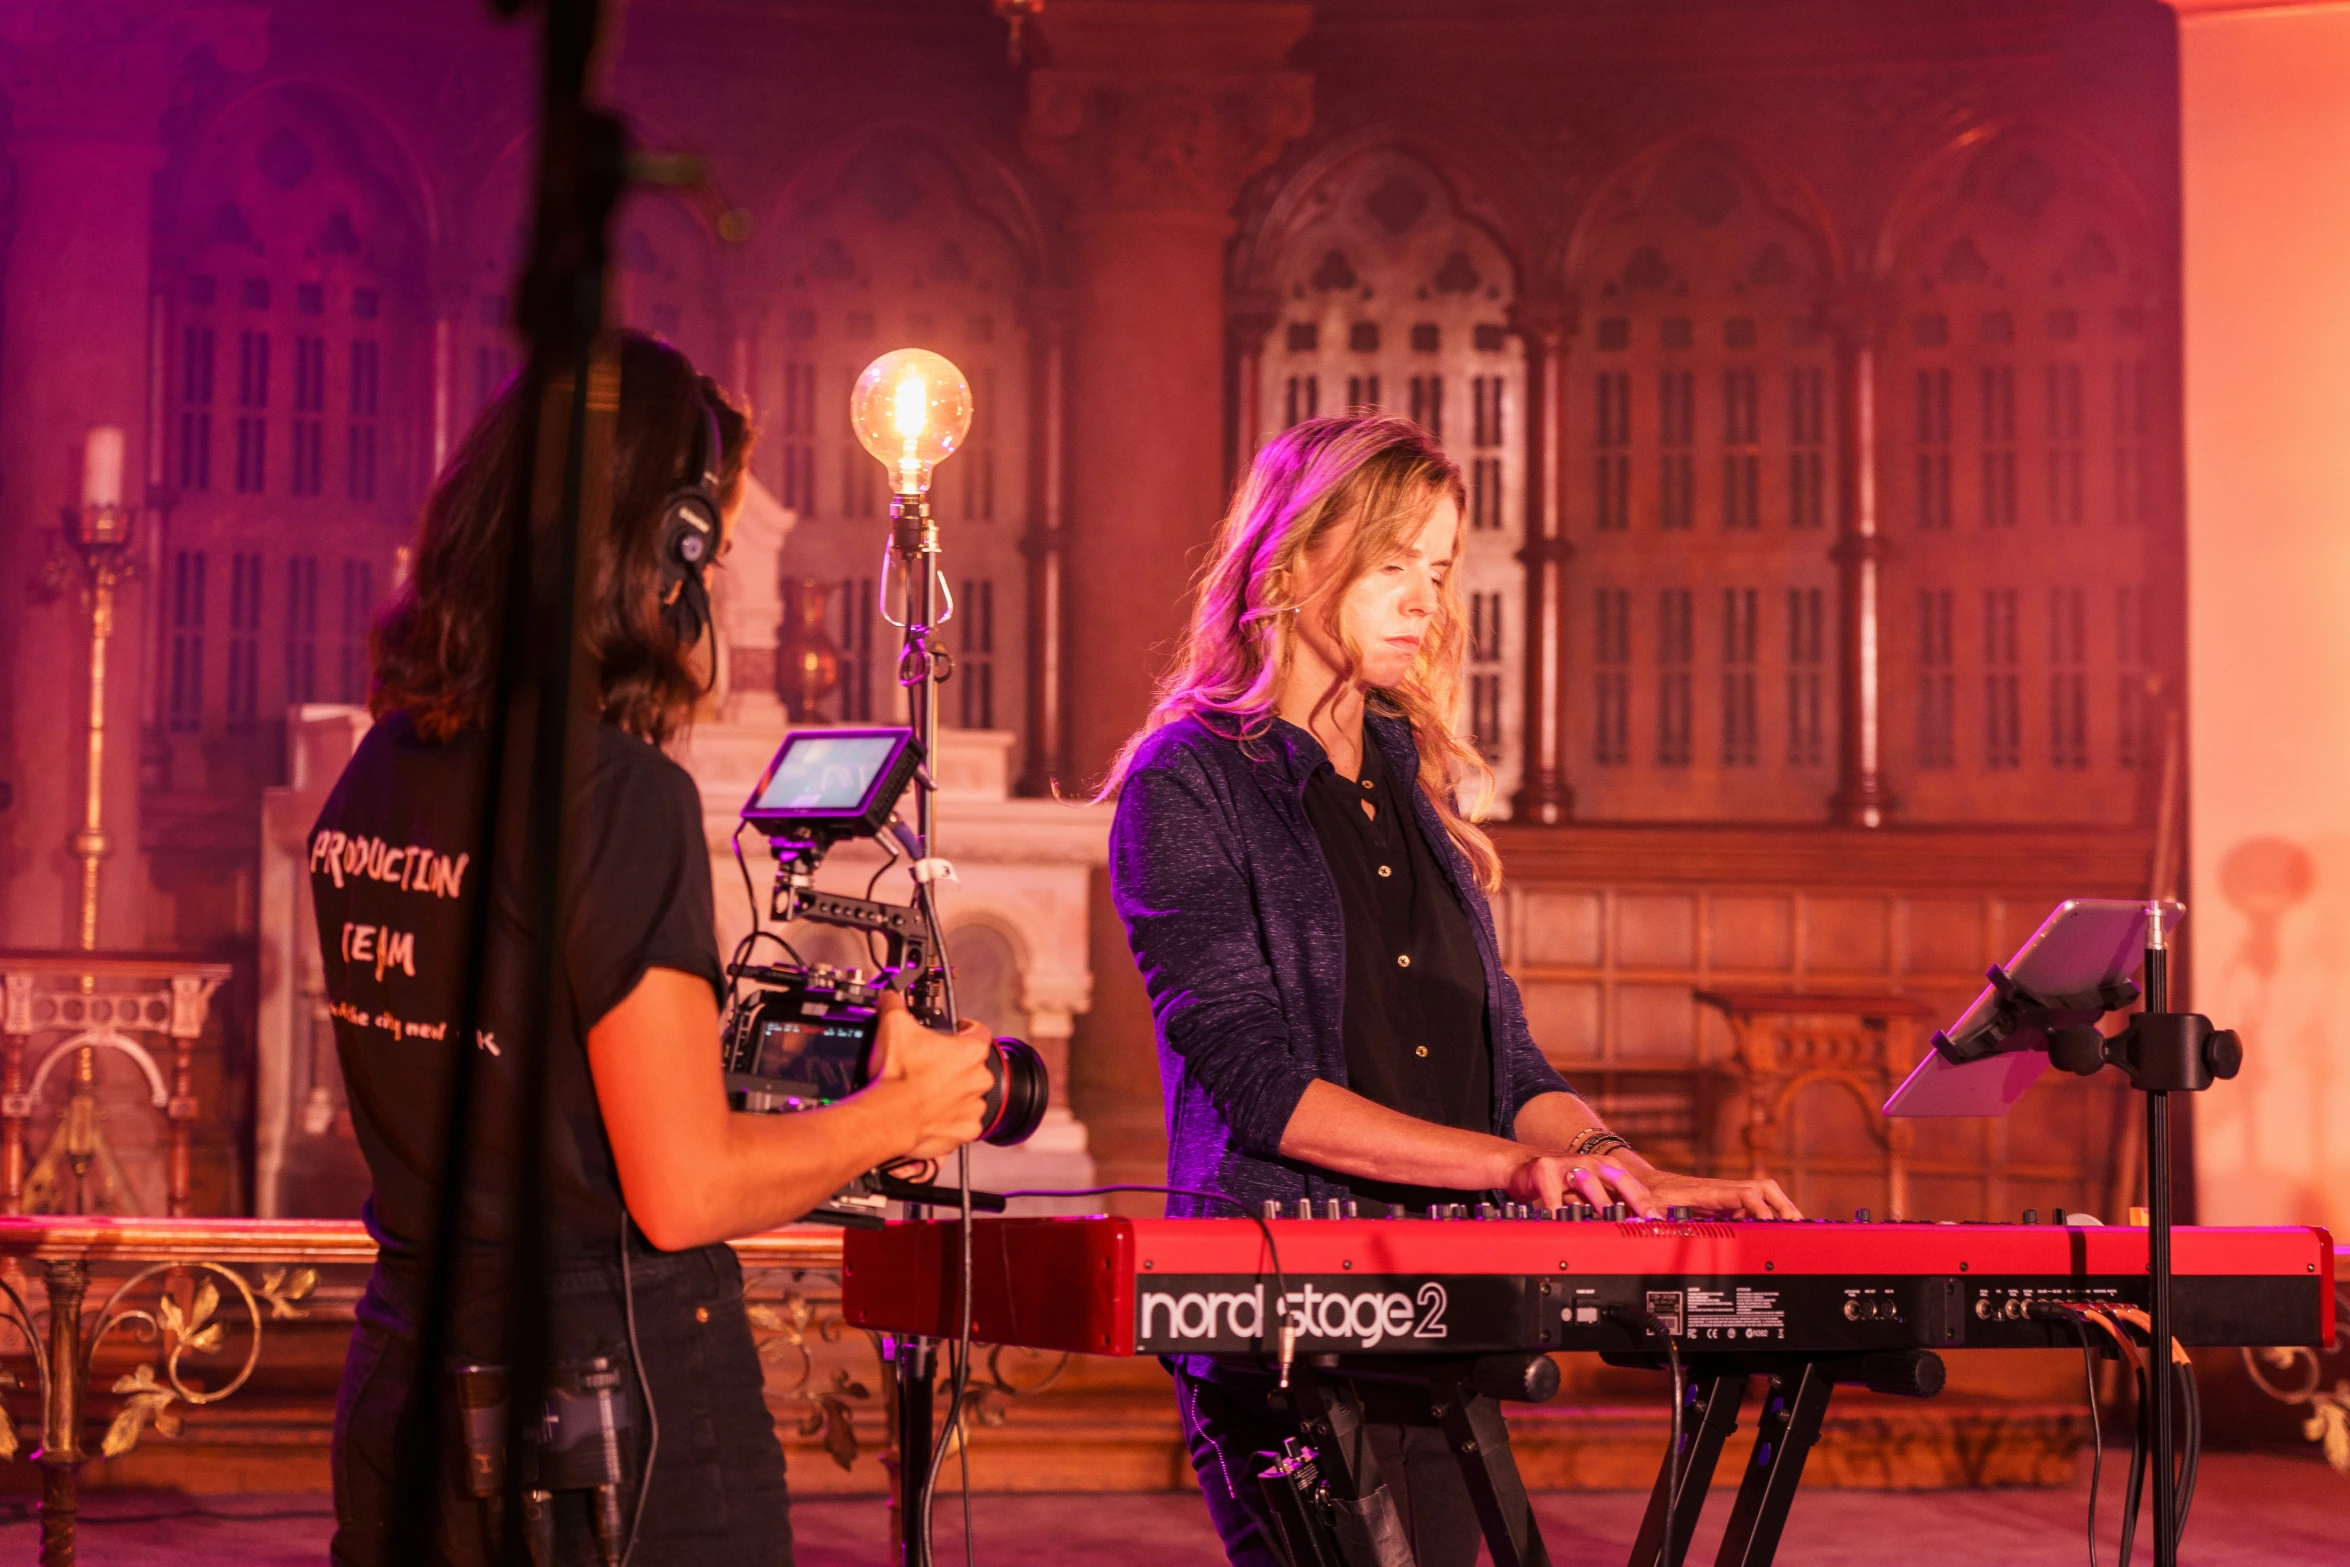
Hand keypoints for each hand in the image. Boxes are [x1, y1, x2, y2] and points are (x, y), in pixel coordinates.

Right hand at [866, 992, 994, 1160]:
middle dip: (955, 1064)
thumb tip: (890, 996)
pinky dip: (949, 1119)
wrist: (888, 1116)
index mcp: (971, 1051)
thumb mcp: (892, 1025)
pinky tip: (930, 1114)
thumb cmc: (897, 1074)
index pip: (979, 1031)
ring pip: (969, 1095)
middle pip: (973, 1065)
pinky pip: (962, 1123)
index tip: (954, 1031)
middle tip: (930, 1064)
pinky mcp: (965, 1131)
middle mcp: (979, 1079)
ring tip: (927, 1091)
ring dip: (953, 1093)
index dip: (965, 1028)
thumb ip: (894, 1004)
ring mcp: (974, 1107)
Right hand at [1499, 1152, 1657, 1215]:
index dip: (1647, 1201)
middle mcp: (1589, 1163)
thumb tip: (1639, 1223)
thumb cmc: (1561, 1182)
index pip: (1632, 1183)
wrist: (1523, 1166)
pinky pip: (1553, 1195)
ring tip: (1611, 1217)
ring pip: (1588, 1183)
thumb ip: (1612, 1202)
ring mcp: (1566, 1165)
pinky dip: (1560, 1210)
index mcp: (1604, 1166)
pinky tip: (1566, 1222)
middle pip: (1617, 1177)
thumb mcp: (1590, 1189)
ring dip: (1601, 1201)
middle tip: (1646, 1217)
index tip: (1659, 1220)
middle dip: (1634, 1198)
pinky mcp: (1543, 1171)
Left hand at [1641, 1169, 1802, 1219]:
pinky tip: (1774, 1232)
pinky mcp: (1728, 1205)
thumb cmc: (1652, 1193)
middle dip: (1783, 1206)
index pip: (1746, 1194)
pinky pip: (1755, 1206)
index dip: (1761, 1209)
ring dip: (1781, 1209)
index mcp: (1711, 1191)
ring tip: (1795, 1229)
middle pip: (1765, 1189)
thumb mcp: (1650, 1202)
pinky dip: (1770, 1216)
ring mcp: (1728, 1197)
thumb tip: (1650, 1215)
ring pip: (1765, 1195)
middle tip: (1797, 1225)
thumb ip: (1648, 1207)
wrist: (1650, 1185)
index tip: (1770, 1225)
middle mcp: (1725, 1191)